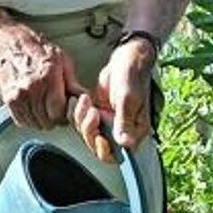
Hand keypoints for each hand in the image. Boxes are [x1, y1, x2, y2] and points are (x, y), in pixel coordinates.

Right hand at [0, 24, 83, 127]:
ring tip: (45, 106)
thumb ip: (74, 83)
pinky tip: (35, 108)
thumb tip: (85, 99)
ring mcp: (19, 95)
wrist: (8, 46)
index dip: (66, 114)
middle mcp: (32, 88)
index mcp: (48, 77)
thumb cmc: (37, 51)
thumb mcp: (63, 61)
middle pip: (49, 121)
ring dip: (44, 120)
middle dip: (56, 118)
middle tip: (57, 108)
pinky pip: (24, 122)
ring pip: (37, 124)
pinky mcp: (9, 101)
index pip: (59, 111)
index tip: (66, 108)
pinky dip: (31, 119)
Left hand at [68, 39, 156, 162]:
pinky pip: (82, 121)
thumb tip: (126, 144)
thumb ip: (124, 122)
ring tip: (86, 101)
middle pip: (98, 145)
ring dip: (81, 119)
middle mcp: (122, 131)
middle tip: (92, 112)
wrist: (127, 58)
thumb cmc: (134, 76)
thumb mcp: (128, 99)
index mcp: (135, 132)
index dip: (104, 149)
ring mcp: (109, 123)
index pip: (117, 154)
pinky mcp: (99, 114)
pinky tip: (81, 99)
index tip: (99, 135)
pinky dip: (77, 112)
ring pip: (88, 133)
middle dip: (89, 129)